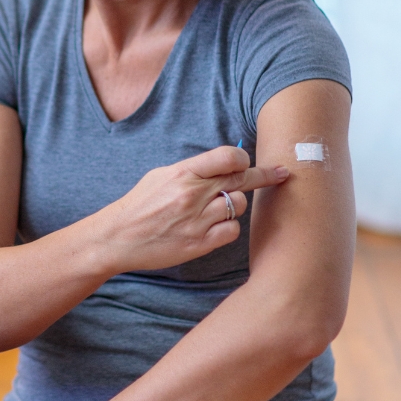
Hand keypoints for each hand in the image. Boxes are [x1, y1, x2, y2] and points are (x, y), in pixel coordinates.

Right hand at [100, 146, 287, 272]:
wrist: (118, 238)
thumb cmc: (140, 204)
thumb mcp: (160, 176)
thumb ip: (192, 169)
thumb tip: (223, 162)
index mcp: (182, 173)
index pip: (227, 157)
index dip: (243, 159)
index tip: (247, 163)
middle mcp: (192, 195)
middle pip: (242, 179)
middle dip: (266, 175)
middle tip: (282, 173)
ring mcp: (197, 220)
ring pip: (239, 205)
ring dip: (236, 204)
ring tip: (220, 208)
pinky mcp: (200, 243)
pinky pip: (232, 231)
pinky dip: (229, 228)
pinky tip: (215, 227)